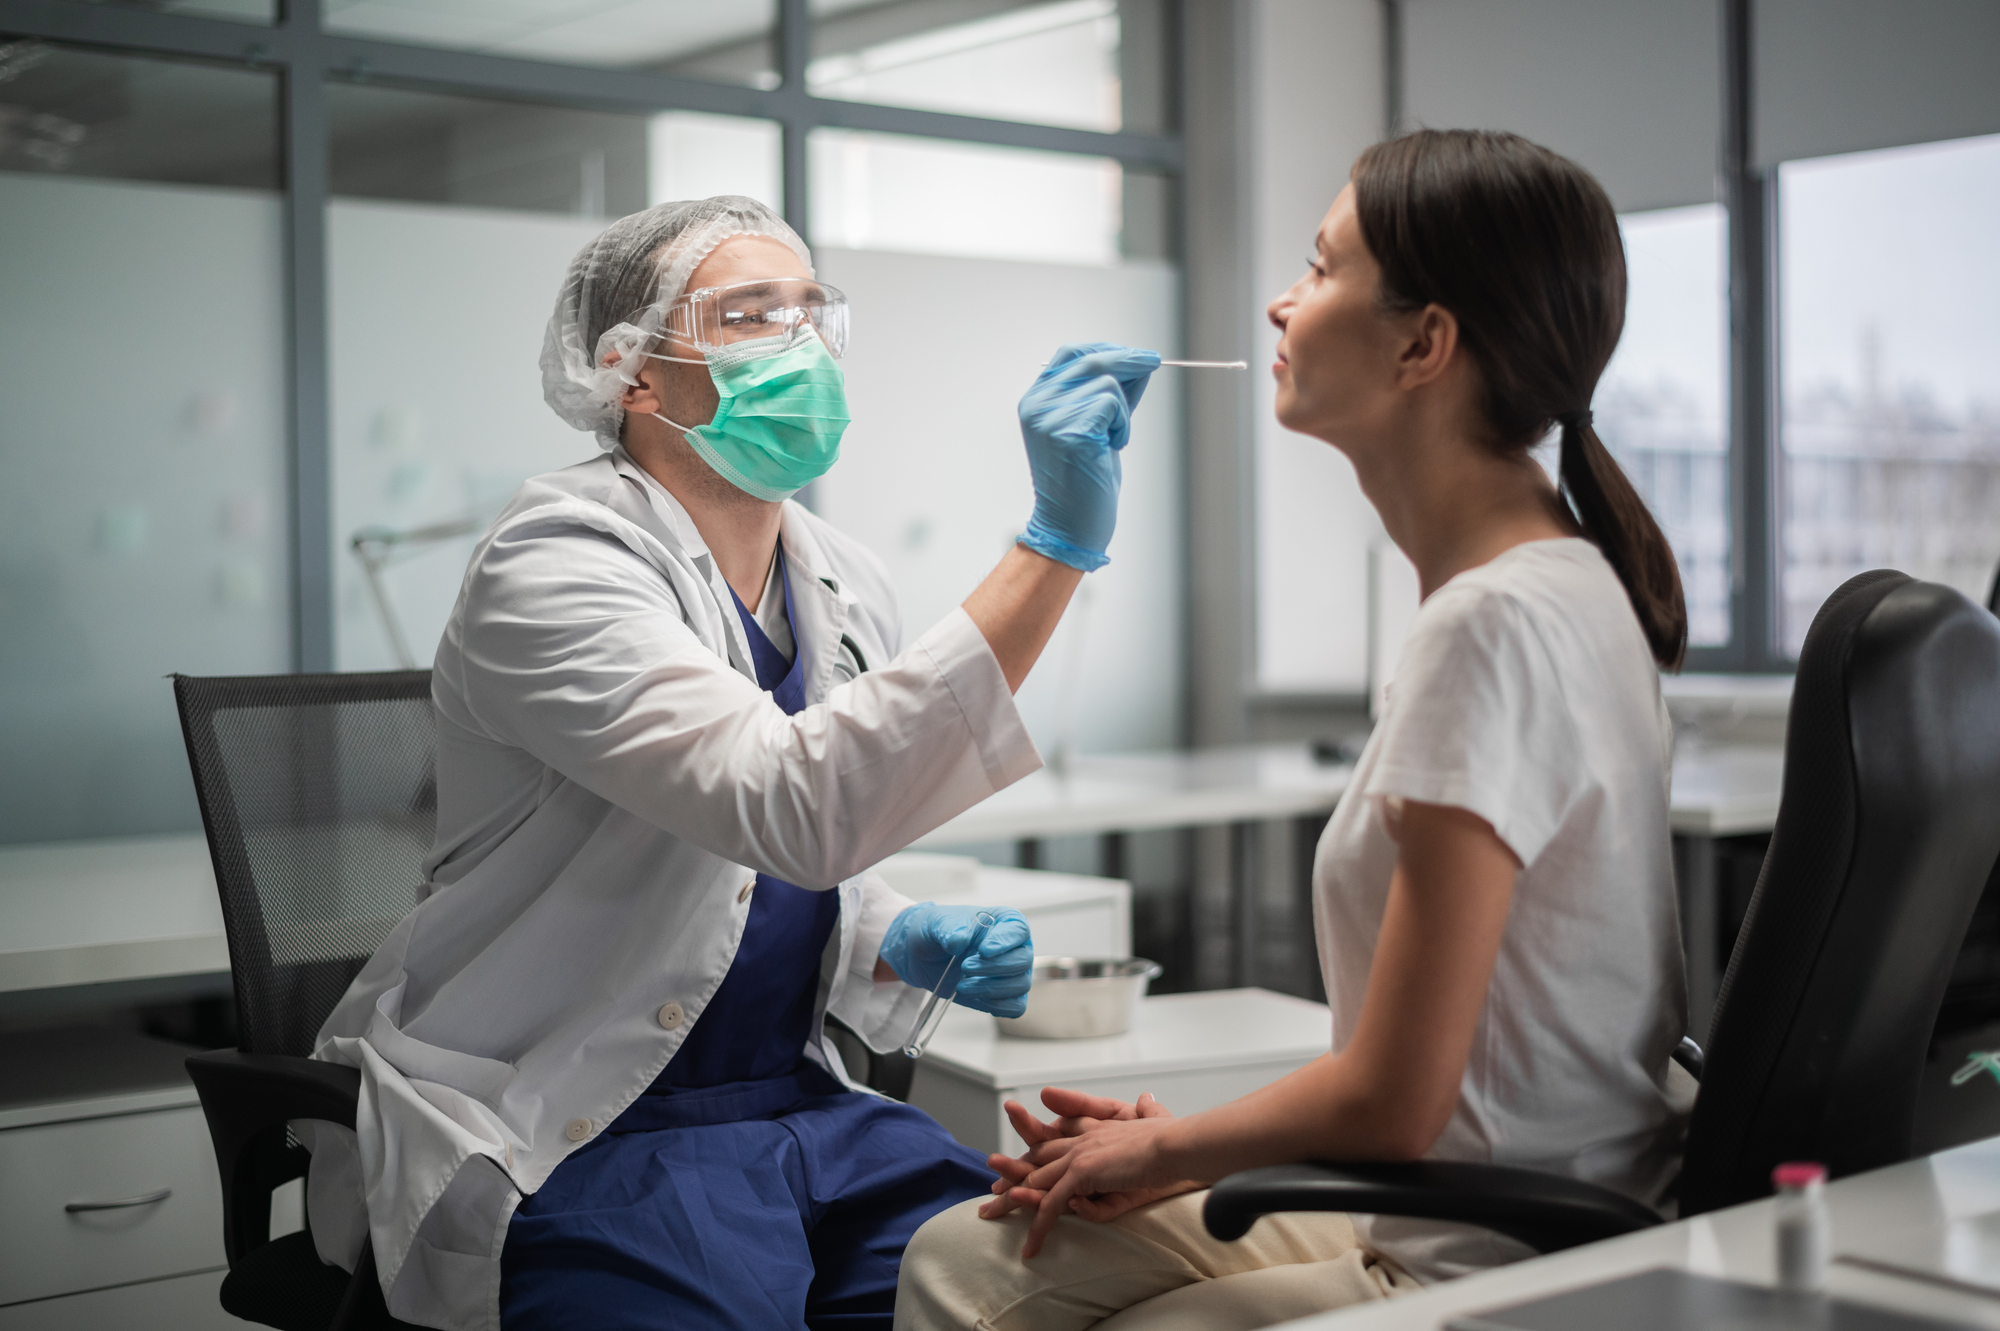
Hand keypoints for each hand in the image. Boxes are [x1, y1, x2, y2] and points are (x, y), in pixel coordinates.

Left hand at [878, 904, 1033, 1018]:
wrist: (923, 954)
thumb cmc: (937, 931)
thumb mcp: (937, 923)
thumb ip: (948, 929)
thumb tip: (959, 941)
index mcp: (1005, 921)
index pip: (1018, 930)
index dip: (1004, 942)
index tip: (983, 950)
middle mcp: (1015, 946)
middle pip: (1023, 960)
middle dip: (993, 968)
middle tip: (964, 967)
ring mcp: (1013, 973)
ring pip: (1020, 985)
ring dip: (990, 988)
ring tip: (961, 985)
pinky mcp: (1005, 995)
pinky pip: (1015, 1006)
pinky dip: (996, 1006)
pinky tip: (974, 996)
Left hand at [978, 1089, 1200, 1248]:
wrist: (1177, 1143)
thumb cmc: (1174, 1137)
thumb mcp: (1156, 1121)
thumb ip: (1148, 1110)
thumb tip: (1146, 1097)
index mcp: (1093, 1132)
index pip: (1053, 1146)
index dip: (1032, 1162)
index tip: (1013, 1176)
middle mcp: (1080, 1141)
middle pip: (1035, 1163)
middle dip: (1010, 1181)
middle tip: (989, 1201)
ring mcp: (1078, 1156)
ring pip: (1035, 1183)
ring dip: (1011, 1202)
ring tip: (988, 1216)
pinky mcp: (1082, 1173)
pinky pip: (1053, 1205)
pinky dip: (1039, 1226)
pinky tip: (1030, 1246)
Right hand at [1017, 342, 1160, 571]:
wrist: (1071, 526)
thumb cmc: (1084, 481)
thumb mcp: (1095, 427)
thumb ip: (1108, 394)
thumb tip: (1139, 362)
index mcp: (1036, 400)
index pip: (1070, 354)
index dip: (1105, 349)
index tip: (1135, 354)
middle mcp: (1037, 404)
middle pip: (1091, 359)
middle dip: (1129, 359)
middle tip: (1155, 360)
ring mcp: (1050, 416)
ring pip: (1107, 381)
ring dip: (1124, 409)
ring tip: (1114, 438)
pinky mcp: (1070, 430)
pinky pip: (1112, 404)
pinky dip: (1123, 423)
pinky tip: (1112, 447)